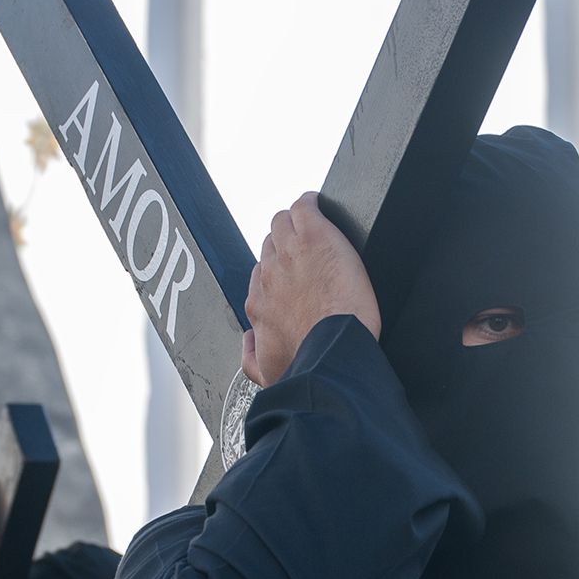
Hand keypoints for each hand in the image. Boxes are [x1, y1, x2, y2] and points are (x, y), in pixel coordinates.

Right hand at [242, 192, 378, 385]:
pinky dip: (311, 203)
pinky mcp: (314, 236)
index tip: (295, 277)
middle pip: (270, 246)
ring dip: (296, 223)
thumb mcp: (270, 374)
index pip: (262, 275)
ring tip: (314, 227)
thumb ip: (252, 359)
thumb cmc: (307, 366)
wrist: (331, 354)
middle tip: (307, 252)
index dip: (278, 273)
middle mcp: (268, 276)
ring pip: (283, 222)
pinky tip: (319, 206)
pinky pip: (304, 207)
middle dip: (286, 246)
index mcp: (259, 304)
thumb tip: (248, 341)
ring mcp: (289, 253)